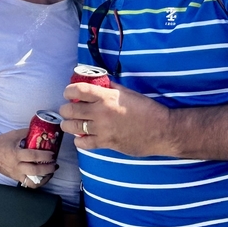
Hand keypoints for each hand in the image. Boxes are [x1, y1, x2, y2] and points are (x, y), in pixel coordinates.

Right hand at [0, 128, 56, 187]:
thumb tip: (40, 130)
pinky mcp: (15, 178)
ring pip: (33, 181)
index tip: (52, 153)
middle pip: (35, 170)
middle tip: (54, 163)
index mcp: (16, 154)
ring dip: (45, 178)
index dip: (45, 155)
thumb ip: (27, 132)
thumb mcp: (14, 134)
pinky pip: (28, 184)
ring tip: (51, 172)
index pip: (33, 156)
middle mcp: (16, 166)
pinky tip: (43, 177)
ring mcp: (16, 174)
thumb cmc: (0, 142)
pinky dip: (37, 182)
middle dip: (48, 168)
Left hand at [59, 81, 173, 156]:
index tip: (68, 93)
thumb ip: (110, 87)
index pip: (77, 90)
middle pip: (70, 110)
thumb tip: (98, 82)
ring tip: (71, 123)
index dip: (68, 91)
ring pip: (72, 127)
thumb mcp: (127, 92)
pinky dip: (79, 141)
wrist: (162, 130)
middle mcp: (100, 112)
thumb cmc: (147, 109)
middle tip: (68, 109)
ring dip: (68, 124)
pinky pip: (83, 144)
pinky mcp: (106, 143)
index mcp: (106, 96)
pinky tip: (82, 137)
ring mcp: (102, 129)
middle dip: (65, 109)